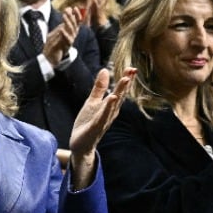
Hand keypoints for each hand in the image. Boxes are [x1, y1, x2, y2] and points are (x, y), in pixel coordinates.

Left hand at [43, 5, 83, 64]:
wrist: (51, 56)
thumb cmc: (55, 43)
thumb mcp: (58, 30)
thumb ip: (64, 22)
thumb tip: (68, 11)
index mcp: (71, 31)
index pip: (77, 21)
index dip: (77, 14)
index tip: (75, 7)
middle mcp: (73, 35)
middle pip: (74, 24)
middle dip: (71, 16)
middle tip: (67, 10)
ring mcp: (70, 40)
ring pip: (72, 30)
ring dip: (68, 22)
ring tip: (64, 16)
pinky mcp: (67, 46)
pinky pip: (67, 39)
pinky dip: (65, 34)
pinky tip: (62, 29)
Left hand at [68, 69, 135, 187]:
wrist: (80, 144)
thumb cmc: (88, 123)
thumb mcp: (92, 102)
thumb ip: (99, 88)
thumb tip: (105, 70)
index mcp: (110, 106)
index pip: (120, 91)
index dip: (126, 79)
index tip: (131, 68)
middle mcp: (111, 113)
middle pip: (120, 95)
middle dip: (126, 83)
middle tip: (132, 70)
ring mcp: (104, 120)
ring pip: (113, 104)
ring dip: (119, 92)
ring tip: (125, 79)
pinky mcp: (96, 127)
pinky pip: (103, 116)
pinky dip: (107, 107)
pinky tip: (111, 98)